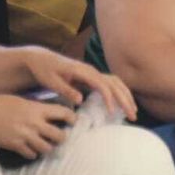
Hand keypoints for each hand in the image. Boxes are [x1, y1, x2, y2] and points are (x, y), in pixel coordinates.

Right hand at [0, 93, 74, 159]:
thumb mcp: (19, 100)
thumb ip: (34, 108)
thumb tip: (46, 113)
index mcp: (35, 108)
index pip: (62, 113)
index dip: (71, 117)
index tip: (73, 120)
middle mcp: (33, 123)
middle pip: (59, 136)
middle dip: (62, 136)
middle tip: (62, 135)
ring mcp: (24, 136)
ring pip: (47, 148)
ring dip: (49, 146)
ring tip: (47, 143)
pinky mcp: (15, 146)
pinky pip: (32, 154)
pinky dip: (34, 153)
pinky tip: (31, 149)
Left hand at [17, 46, 137, 120]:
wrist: (42, 59)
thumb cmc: (45, 71)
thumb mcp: (51, 81)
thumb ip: (65, 90)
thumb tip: (80, 100)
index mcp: (82, 71)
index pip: (102, 84)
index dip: (109, 98)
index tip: (112, 113)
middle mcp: (91, 70)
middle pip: (114, 83)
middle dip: (125, 99)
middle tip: (132, 116)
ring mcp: (93, 73)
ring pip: (116, 83)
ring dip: (126, 96)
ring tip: (133, 111)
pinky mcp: (93, 77)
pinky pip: (112, 84)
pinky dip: (121, 93)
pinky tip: (124, 104)